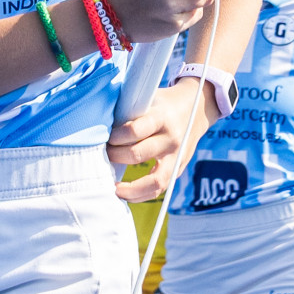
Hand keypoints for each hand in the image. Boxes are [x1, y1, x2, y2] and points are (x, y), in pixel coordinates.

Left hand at [108, 79, 203, 200]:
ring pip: (153, 182)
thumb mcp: (149, 98)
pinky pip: (159, 189)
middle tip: (103, 155)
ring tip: (112, 187)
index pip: (135, 130)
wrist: (197, 108)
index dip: (115, 137)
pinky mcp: (179, 169)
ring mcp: (177, 157)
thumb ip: (128, 111)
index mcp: (161, 117)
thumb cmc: (162, 103)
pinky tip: (124, 193)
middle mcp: (171, 138)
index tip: (106, 137)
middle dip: (114, 157)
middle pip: (137, 155)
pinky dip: (140, 195)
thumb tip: (97, 127)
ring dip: (128, 188)